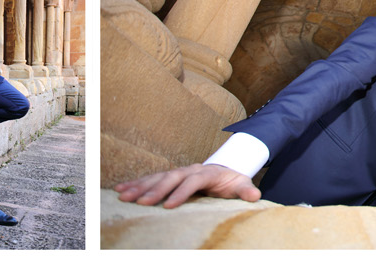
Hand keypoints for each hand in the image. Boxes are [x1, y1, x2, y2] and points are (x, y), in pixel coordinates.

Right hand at [113, 163, 260, 208]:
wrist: (224, 169)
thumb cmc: (232, 181)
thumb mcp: (241, 184)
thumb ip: (246, 190)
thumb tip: (255, 195)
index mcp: (205, 172)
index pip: (192, 182)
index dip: (180, 193)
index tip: (169, 206)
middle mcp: (189, 170)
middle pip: (170, 178)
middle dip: (155, 191)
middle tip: (141, 203)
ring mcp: (177, 172)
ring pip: (156, 178)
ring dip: (140, 187)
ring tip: (125, 196)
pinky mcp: (169, 177)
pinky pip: (150, 179)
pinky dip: (135, 183)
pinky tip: (120, 190)